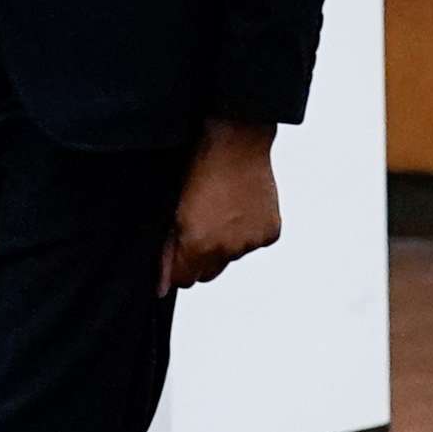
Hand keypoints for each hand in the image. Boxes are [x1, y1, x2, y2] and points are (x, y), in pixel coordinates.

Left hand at [161, 120, 280, 294]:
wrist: (236, 145)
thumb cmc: (199, 172)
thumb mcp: (173, 211)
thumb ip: (167, 252)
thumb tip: (162, 287)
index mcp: (199, 245)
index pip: (185, 280)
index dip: (178, 266)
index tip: (178, 252)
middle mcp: (227, 249)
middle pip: (208, 273)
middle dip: (201, 258)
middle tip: (200, 227)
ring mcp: (251, 242)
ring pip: (232, 257)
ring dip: (226, 242)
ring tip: (222, 210)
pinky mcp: (270, 233)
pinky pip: (254, 243)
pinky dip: (248, 232)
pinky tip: (241, 209)